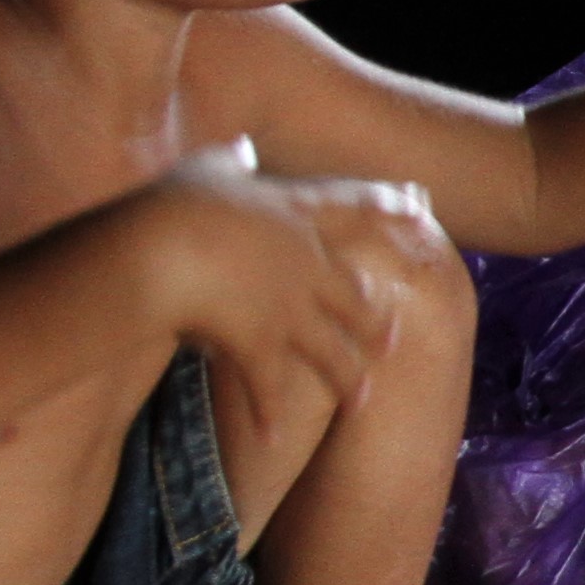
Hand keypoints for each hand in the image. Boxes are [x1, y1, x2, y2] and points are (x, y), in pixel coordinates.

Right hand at [137, 143, 455, 427]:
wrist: (160, 249)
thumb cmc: (175, 203)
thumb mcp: (205, 169)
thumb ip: (230, 159)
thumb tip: (241, 145)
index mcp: (296, 214)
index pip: (355, 210)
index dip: (391, 211)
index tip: (424, 212)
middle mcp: (306, 264)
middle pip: (356, 298)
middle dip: (374, 322)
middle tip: (392, 339)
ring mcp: (290, 308)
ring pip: (334, 352)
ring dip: (347, 380)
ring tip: (360, 400)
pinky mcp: (264, 345)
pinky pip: (271, 390)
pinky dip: (269, 417)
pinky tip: (274, 439)